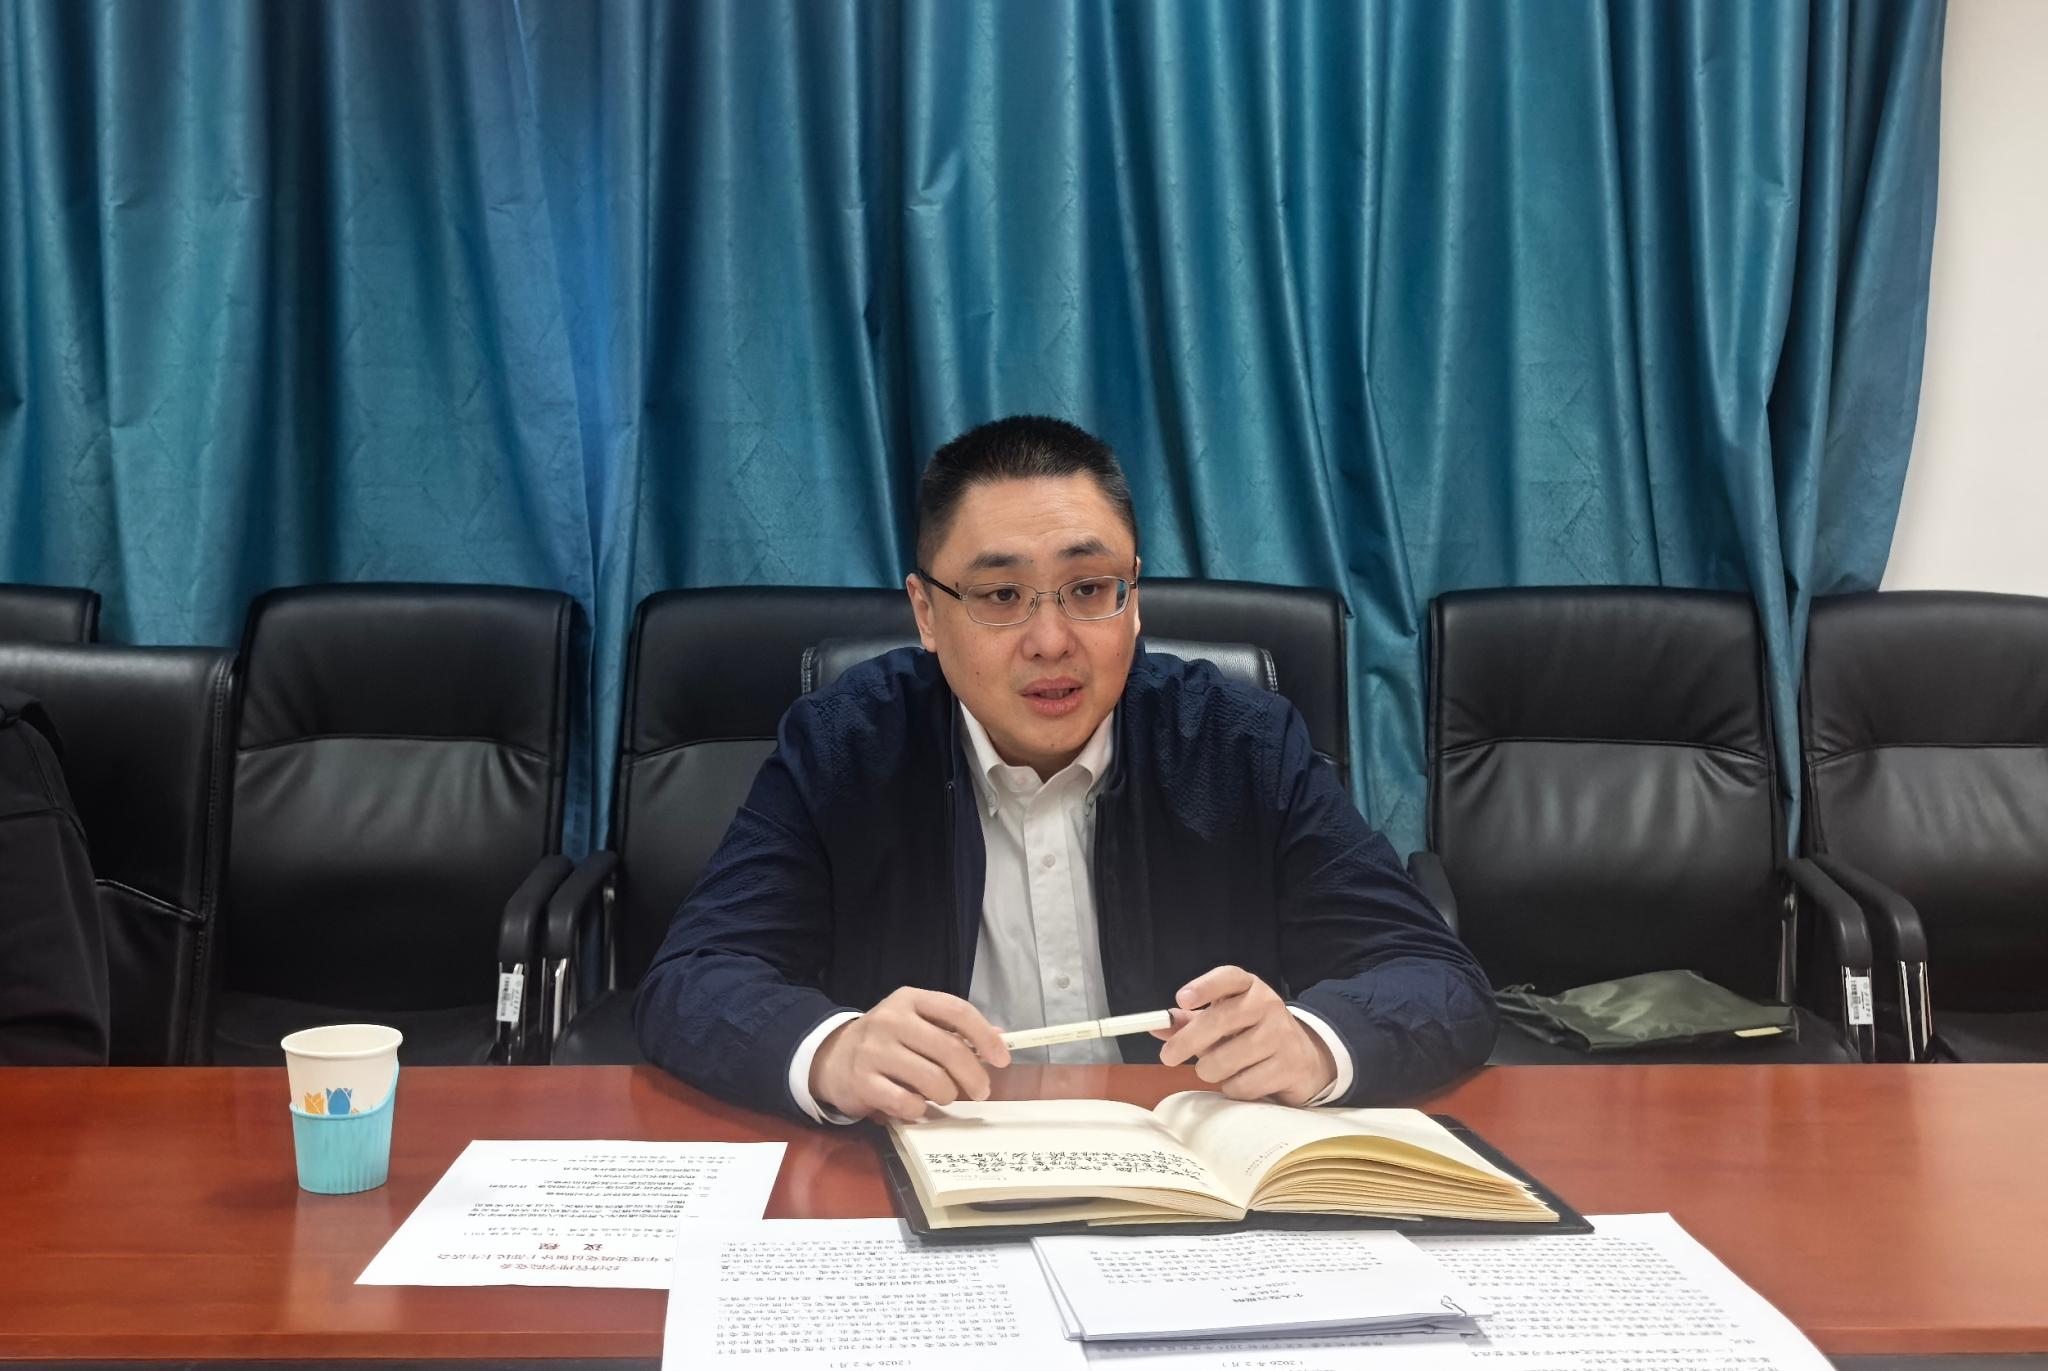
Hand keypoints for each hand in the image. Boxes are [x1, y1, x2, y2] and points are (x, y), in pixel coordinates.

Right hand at [809, 987, 1010, 1122]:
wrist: (832, 1057)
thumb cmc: (887, 1040)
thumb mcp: (916, 1022)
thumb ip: (954, 1029)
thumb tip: (1001, 1038)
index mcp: (909, 999)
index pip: (957, 1011)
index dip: (985, 1036)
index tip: (1002, 1059)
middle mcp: (890, 1020)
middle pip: (949, 1049)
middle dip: (974, 1076)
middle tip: (981, 1091)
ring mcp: (874, 1051)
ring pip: (933, 1080)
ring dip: (947, 1095)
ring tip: (944, 1096)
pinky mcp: (863, 1082)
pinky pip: (908, 1103)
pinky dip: (920, 1110)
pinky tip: (916, 1106)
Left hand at [1153, 965, 1335, 1105]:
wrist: (1303, 1056)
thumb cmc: (1251, 1033)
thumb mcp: (1223, 1020)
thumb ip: (1189, 1022)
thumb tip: (1157, 1027)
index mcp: (1249, 987)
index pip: (1228, 977)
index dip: (1205, 987)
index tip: (1182, 1000)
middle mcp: (1268, 1005)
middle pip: (1219, 1020)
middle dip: (1186, 1042)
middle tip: (1168, 1057)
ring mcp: (1281, 1035)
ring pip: (1225, 1060)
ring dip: (1210, 1070)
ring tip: (1216, 1068)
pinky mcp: (1289, 1066)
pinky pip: (1243, 1084)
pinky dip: (1233, 1088)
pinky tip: (1241, 1080)